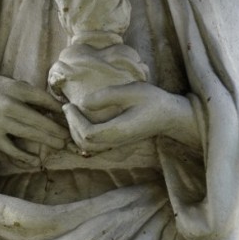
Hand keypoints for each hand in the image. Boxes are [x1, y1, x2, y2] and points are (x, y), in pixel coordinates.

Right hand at [0, 67, 69, 166]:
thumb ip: (11, 81)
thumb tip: (26, 88)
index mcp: (12, 87)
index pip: (42, 98)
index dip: (57, 108)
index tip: (66, 114)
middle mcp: (10, 104)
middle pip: (41, 119)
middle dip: (58, 129)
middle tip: (70, 136)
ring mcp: (1, 121)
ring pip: (31, 133)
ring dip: (48, 140)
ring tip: (61, 145)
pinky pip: (12, 149)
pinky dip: (24, 156)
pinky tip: (35, 161)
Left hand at [63, 82, 201, 154]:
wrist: (170, 116)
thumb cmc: (153, 101)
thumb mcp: (132, 91)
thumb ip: (107, 96)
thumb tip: (83, 103)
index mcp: (119, 131)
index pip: (88, 134)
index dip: (75, 121)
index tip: (70, 104)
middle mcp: (116, 142)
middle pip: (85, 144)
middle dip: (72, 126)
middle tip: (67, 107)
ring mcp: (117, 144)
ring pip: (88, 148)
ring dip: (76, 132)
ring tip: (72, 113)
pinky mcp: (117, 143)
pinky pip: (95, 145)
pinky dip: (83, 135)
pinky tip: (82, 120)